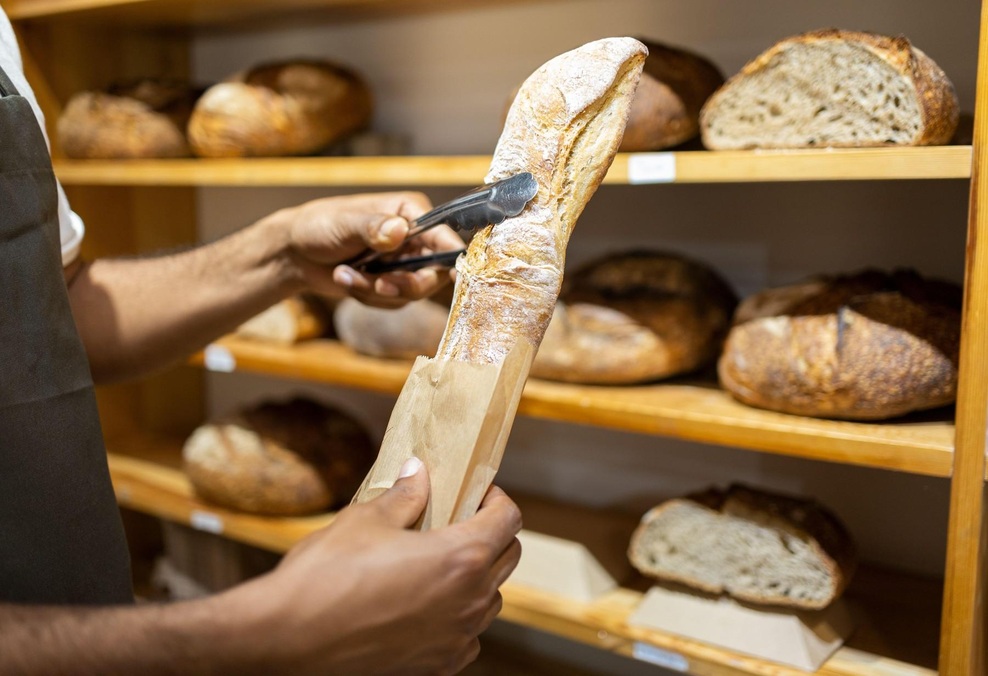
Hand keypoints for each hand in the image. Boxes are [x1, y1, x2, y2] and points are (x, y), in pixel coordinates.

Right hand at [231, 459, 522, 674]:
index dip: (496, 499)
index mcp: (460, 558)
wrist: (288, 640)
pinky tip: (426, 604)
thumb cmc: (326, 575)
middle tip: (460, 521)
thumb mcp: (365, 520)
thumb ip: (404, 495)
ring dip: (477, 576)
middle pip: (508, 558)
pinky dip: (458, 616)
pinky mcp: (438, 666)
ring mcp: (456, 639)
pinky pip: (467, 636)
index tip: (476, 492)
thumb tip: (418, 472)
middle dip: (492, 534)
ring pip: (490, 599)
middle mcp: (469, 601)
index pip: (508, 519)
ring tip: (439, 562)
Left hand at [281, 192, 464, 307]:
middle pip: (434, 273)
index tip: (454, 276)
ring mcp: (404, 263)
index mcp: (411, 213)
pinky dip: (367, 296)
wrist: (295, 252)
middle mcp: (414, 238)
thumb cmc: (318, 226)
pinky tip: (346, 279)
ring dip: (375, 290)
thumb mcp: (344, 224)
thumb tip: (399, 230)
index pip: (445, 237)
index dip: (452, 258)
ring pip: (411, 292)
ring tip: (345, 273)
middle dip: (403, 284)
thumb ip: (372, 228)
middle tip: (378, 285)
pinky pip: (392, 301)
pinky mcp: (391, 283)